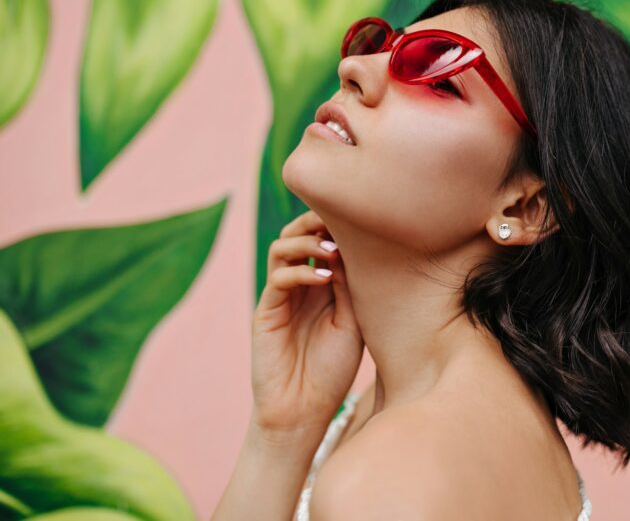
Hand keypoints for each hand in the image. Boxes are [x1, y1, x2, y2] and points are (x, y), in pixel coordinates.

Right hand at [250, 210, 363, 440]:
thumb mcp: (352, 322)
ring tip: (333, 250)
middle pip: (297, 233)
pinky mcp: (266, 312)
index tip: (363, 219)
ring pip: (281, 247)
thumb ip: (350, 286)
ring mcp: (281, 296)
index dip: (338, 225)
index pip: (323, 239)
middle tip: (340, 220)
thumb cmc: (333, 370)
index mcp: (323, 284)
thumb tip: (352, 248)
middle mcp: (300, 284)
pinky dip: (301, 271)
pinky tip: (324, 278)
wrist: (304, 410)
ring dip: (306, 240)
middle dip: (316, 220)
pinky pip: (278, 278)